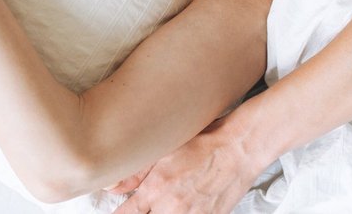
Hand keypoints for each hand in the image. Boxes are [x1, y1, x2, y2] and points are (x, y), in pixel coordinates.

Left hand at [110, 117, 262, 213]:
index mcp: (155, 190)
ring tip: (170, 204)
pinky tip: (184, 207)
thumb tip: (113, 187)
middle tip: (151, 204)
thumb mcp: (164, 152)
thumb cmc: (204, 144)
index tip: (120, 213)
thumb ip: (136, 173)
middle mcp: (170, 207)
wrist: (238, 148)